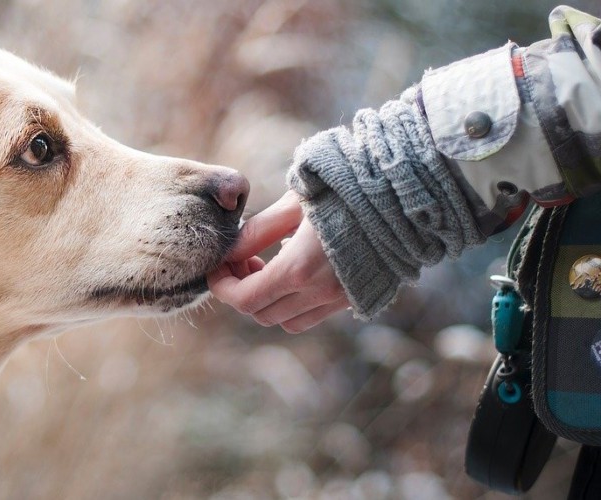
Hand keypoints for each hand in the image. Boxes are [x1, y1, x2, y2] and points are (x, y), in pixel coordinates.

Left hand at [208, 191, 349, 332]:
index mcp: (299, 269)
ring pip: (287, 321)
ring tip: (266, 265)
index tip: (217, 267)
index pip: (244, 299)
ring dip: (268, 301)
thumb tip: (229, 251)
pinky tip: (296, 269)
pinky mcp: (356, 298)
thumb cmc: (346, 189)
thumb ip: (257, 231)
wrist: (405, 195)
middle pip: (261, 314)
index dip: (222, 286)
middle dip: (242, 291)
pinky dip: (294, 303)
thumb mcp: (294, 203)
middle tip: (241, 260)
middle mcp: (320, 293)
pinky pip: (313, 315)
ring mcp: (340, 299)